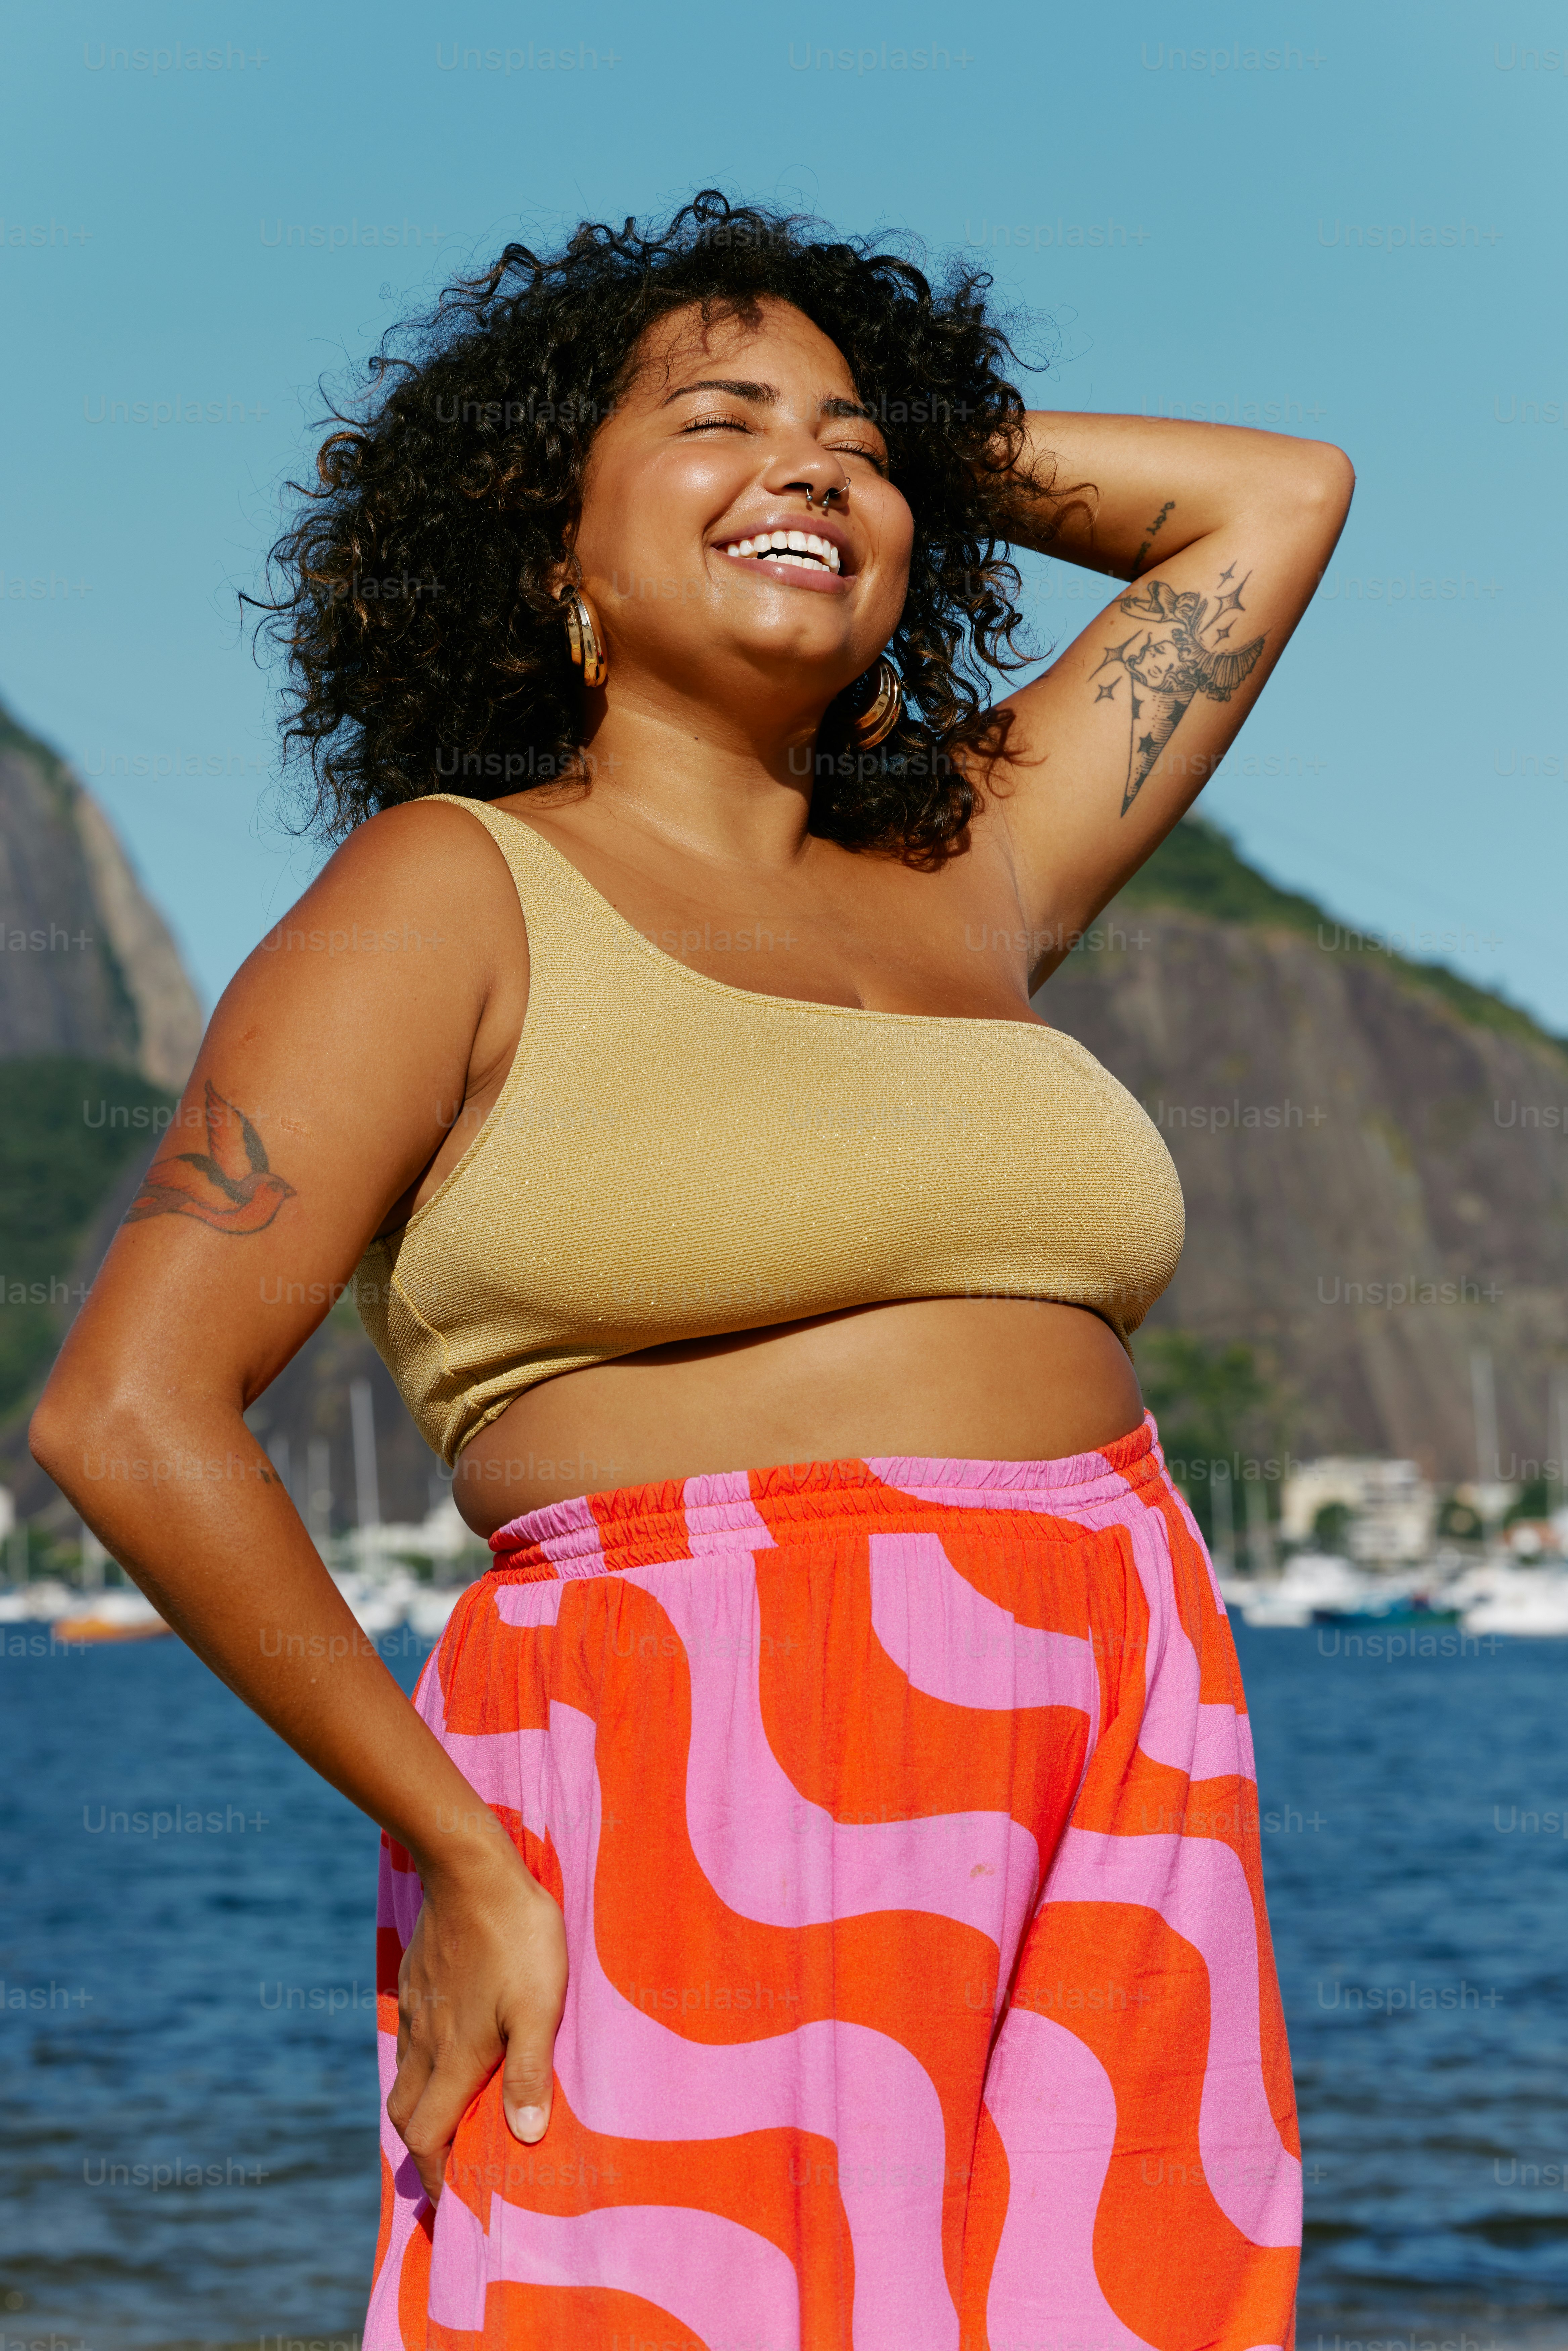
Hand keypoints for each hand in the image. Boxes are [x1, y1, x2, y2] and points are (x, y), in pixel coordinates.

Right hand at [385, 1841, 567, 2206]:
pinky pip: (410, 2039)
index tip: (457, 2196)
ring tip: (454, 2112)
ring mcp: (418, 2009)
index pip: (427, 2137)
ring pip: (405, 2077)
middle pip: (407, 2115)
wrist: (470, 1867)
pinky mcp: (417, 1980)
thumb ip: (531, 2071)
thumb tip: (525, 2136)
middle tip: (455, 2161)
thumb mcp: (539, 2005)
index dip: (439, 2173)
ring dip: (423, 2104)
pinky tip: (449, 2048)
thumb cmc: (515, 1936)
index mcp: (454, 2057)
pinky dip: (423, 2063)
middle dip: (426, 2148)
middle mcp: (426, 2041)